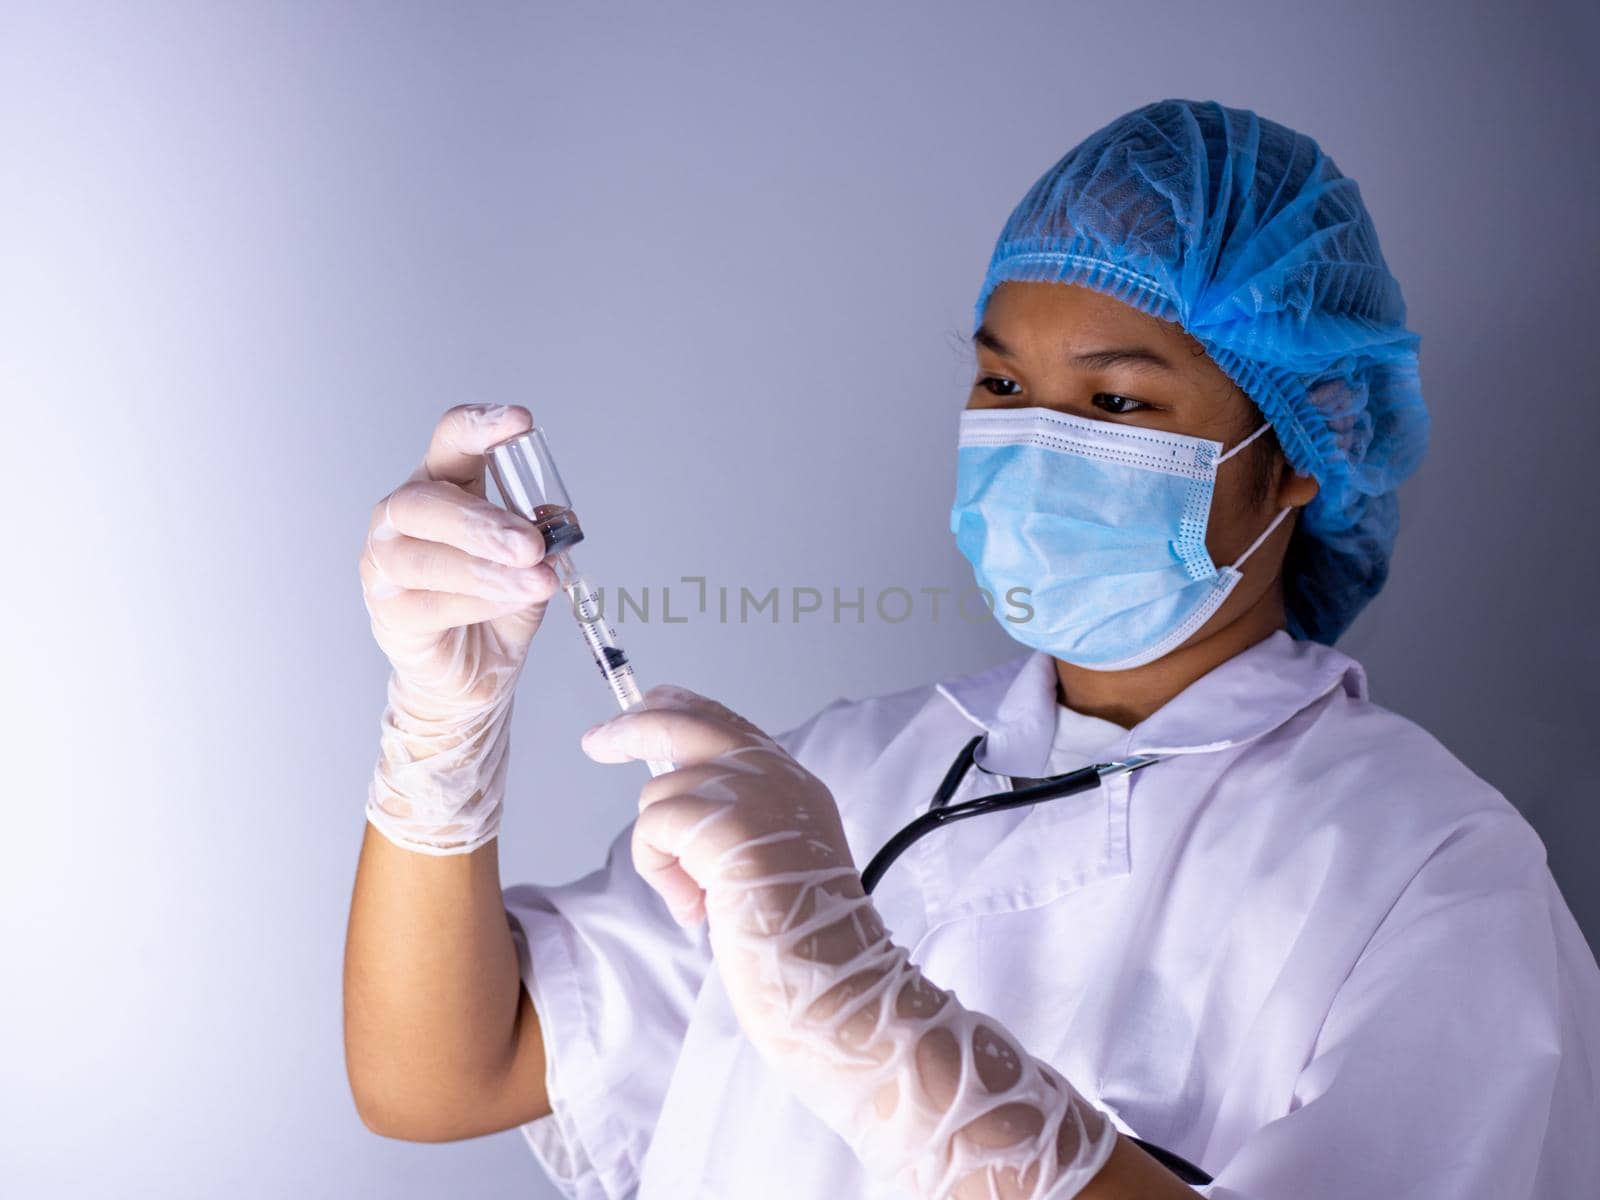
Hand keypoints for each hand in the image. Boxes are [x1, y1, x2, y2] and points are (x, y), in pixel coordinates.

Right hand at [358, 404, 559, 852]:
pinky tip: (513, 600)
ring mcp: (386, 562)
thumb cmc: (498, 604)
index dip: (481, 426)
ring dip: (487, 570)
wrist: (476, 673)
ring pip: (427, 557)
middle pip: (427, 501)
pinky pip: (430, 603)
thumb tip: (551, 536)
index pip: (451, 440)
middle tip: (532, 543)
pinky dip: (478, 602)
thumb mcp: (530, 564)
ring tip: (536, 581)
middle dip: (484, 522)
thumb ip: (538, 542)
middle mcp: (403, 515)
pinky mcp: (389, 611)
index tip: (520, 421)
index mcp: (442, 483)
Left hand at [583, 685, 1118, 1198]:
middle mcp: (777, 776)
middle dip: (631, 727)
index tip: (640, 712)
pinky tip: (695, 906)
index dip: (678, 710)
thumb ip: (737, 821)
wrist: (833, 981)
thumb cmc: (801, 944)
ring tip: (699, 898)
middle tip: (596, 742)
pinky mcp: (726, 822)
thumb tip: (675, 797)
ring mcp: (755, 793)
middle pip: (687, 721)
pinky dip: (660, 872)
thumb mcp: (771, 861)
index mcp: (793, 782)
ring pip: (660, 791)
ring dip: (661, 852)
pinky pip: (653, 827)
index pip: (726, 721)